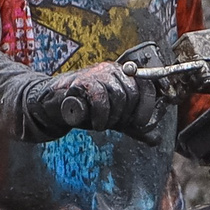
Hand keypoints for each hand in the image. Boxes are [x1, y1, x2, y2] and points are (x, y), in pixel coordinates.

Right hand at [29, 63, 164, 137]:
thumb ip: (133, 126)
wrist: (55, 107)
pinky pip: (100, 98)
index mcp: (124, 75)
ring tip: (101, 123)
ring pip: (118, 95)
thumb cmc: (86, 109)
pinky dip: (100, 115)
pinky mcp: (81, 81)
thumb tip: (155, 139)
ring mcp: (96, 73)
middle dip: (125, 115)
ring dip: (112, 117)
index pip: (147, 86)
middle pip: (133, 93)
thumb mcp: (115, 118)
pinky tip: (95, 122)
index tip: (139, 122)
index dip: (147, 106)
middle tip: (113, 123)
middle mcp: (112, 70)